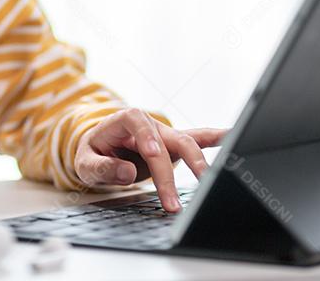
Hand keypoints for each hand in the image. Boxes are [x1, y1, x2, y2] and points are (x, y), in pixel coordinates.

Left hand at [74, 108, 226, 212]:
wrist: (100, 148)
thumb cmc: (93, 153)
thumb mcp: (86, 162)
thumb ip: (102, 167)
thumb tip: (126, 172)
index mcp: (125, 120)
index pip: (137, 121)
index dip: (148, 136)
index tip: (154, 154)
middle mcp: (150, 124)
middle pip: (169, 139)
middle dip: (175, 168)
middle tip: (174, 199)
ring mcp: (165, 135)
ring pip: (188, 144)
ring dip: (199, 164)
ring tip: (210, 182)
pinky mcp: (175, 147)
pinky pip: (199, 140)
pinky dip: (217, 138)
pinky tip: (234, 137)